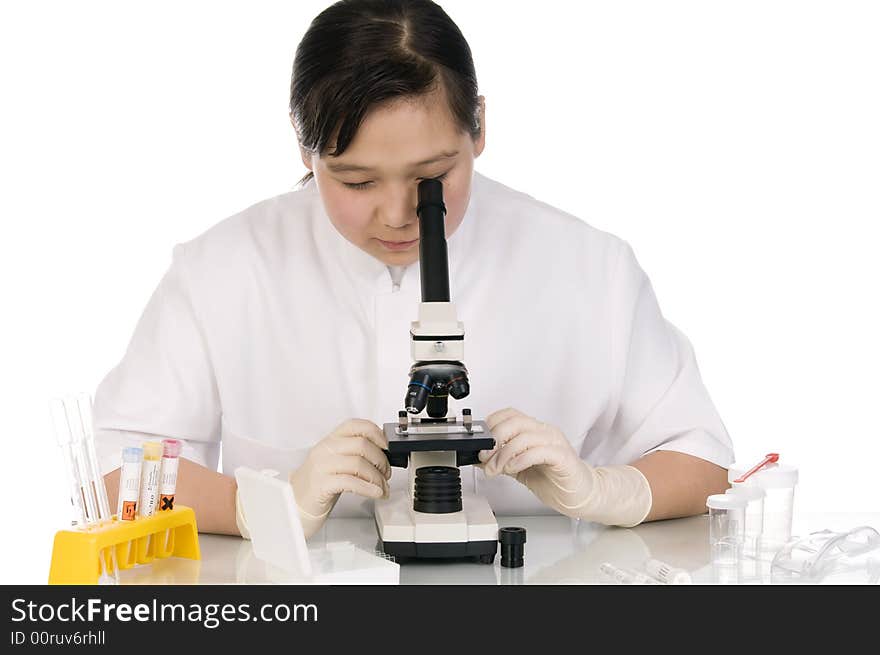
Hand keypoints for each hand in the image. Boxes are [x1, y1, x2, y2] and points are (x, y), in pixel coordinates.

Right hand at [289, 419, 390, 536]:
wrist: (297, 502)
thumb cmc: (320, 482)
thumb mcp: (337, 461)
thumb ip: (355, 454)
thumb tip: (384, 454)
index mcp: (331, 440)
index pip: (355, 425)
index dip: (376, 433)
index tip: (387, 446)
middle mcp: (326, 449)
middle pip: (362, 445)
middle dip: (381, 460)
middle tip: (386, 473)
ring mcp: (322, 466)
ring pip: (359, 463)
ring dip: (377, 477)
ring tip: (382, 487)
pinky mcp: (322, 484)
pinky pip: (351, 482)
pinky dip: (368, 488)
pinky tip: (375, 493)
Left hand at [478, 408, 651, 526]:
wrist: (581, 496)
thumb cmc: (554, 480)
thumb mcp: (519, 469)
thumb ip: (502, 460)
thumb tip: (479, 457)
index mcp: (534, 430)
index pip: (509, 414)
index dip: (491, 425)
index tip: (481, 444)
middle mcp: (545, 432)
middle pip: (514, 421)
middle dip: (494, 439)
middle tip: (485, 458)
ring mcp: (555, 443)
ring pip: (524, 436)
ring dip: (504, 454)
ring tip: (497, 469)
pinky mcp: (563, 457)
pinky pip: (539, 451)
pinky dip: (521, 459)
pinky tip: (514, 469)